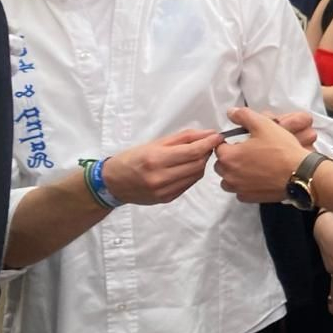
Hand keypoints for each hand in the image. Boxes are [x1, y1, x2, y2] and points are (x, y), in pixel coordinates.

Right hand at [99, 129, 222, 205]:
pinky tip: (186, 168)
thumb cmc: (133, 158)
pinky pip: (189, 184)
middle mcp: (161, 177)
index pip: (192, 151)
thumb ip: (184, 138)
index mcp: (156, 159)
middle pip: (198, 164)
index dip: (209, 143)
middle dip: (206, 153)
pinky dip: (192, 174)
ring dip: (201, 164)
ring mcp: (164, 190)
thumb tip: (209, 134)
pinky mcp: (167, 199)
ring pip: (196, 175)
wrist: (113, 183)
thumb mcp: (156, 142)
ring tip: (195, 156)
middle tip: (206, 145)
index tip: (218, 137)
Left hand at [212, 109, 311, 202]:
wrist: (300, 173)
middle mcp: (229, 175)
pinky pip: (240, 191)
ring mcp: (239, 188)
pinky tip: (258, 178)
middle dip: (231, 158)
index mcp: (228, 156)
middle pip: (221, 164)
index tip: (244, 141)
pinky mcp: (250, 198)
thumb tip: (231, 112)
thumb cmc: (281, 149)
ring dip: (235, 173)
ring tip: (253, 166)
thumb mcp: (264, 125)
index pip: (219, 147)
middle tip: (250, 152)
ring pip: (228, 179)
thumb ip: (244, 116)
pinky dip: (245, 185)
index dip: (230, 142)